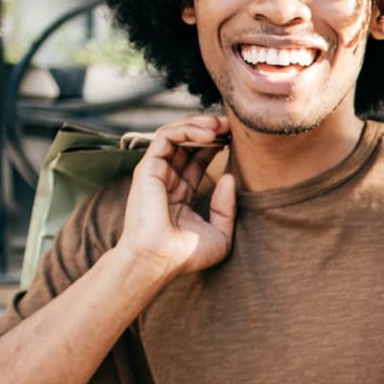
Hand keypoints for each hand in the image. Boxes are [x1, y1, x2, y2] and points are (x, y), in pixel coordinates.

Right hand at [117, 113, 236, 280]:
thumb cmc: (186, 255)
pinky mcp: (148, 167)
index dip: (216, 145)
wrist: (159, 260)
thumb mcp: (220, 234)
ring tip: (221, 124)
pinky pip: (165, 137)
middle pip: (187, 142)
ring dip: (199, 124)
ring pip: (175, 134)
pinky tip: (209, 134)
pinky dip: (186, 129)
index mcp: (181, 193)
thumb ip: (227, 208)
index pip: (197, 159)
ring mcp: (156, 172)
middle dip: (209, 129)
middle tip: (231, 124)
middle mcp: (167, 179)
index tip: (236, 139)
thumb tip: (228, 176)